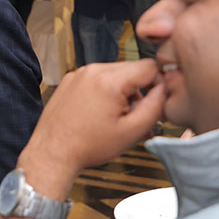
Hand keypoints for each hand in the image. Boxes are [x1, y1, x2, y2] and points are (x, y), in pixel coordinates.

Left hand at [19, 61, 164, 197]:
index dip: (160, 84)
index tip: (157, 103)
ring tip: (120, 120)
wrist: (52, 152)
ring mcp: (78, 74)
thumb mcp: (132, 130)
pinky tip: (104, 115)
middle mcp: (92, 70)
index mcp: (108, 80)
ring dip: (124, 93)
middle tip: (139, 118)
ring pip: (115, 75)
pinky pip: (97, 80)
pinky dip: (106, 93)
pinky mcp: (70, 80)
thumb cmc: (89, 146)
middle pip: (132, 70)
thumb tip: (166, 88)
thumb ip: (155, 106)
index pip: (149, 66)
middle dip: (141, 91)